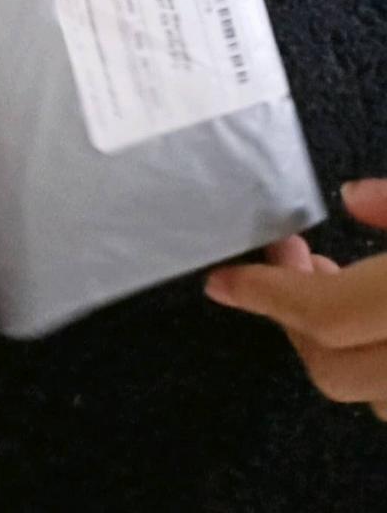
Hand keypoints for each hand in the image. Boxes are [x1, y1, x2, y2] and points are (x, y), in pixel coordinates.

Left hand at [205, 180, 386, 419]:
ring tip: (337, 281)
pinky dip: (375, 366)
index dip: (265, 294)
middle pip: (333, 369)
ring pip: (368, 397)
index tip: (221, 280)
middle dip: (295, 319)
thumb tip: (351, 196)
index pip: (325, 313)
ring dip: (339, 346)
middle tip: (291, 260)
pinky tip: (376, 320)